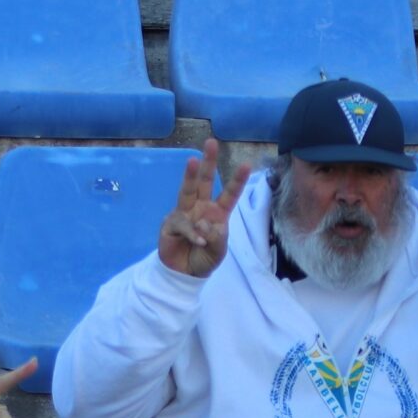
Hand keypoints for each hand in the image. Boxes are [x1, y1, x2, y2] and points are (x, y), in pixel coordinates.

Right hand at [156, 138, 251, 277]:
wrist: (184, 275)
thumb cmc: (204, 259)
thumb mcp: (219, 251)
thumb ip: (217, 238)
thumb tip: (206, 223)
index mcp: (217, 213)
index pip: (229, 194)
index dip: (237, 180)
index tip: (247, 164)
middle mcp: (200, 208)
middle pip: (205, 181)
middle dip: (208, 162)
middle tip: (211, 142)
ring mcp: (184, 213)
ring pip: (188, 190)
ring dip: (190, 175)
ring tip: (192, 160)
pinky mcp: (171, 223)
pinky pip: (184, 223)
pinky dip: (193, 234)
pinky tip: (198, 243)